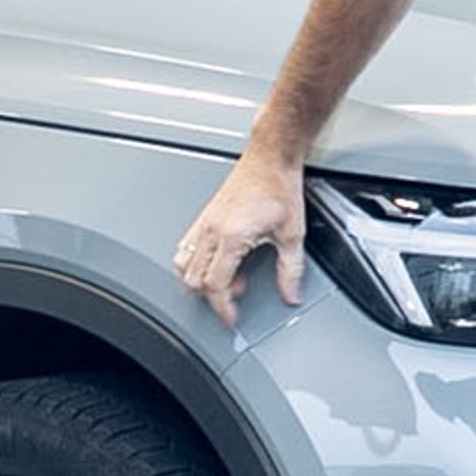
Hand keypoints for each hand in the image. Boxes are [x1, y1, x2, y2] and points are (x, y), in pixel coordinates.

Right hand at [175, 156, 307, 327]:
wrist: (271, 157)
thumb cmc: (279, 187)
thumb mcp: (292, 233)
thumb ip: (291, 269)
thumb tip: (291, 293)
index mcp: (231, 237)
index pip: (215, 284)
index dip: (222, 307)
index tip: (231, 317)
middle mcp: (212, 230)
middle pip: (194, 278)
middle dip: (212, 295)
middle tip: (236, 295)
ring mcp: (204, 222)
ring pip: (183, 263)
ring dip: (198, 278)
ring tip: (223, 278)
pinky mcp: (204, 215)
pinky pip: (185, 245)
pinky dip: (193, 260)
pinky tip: (214, 259)